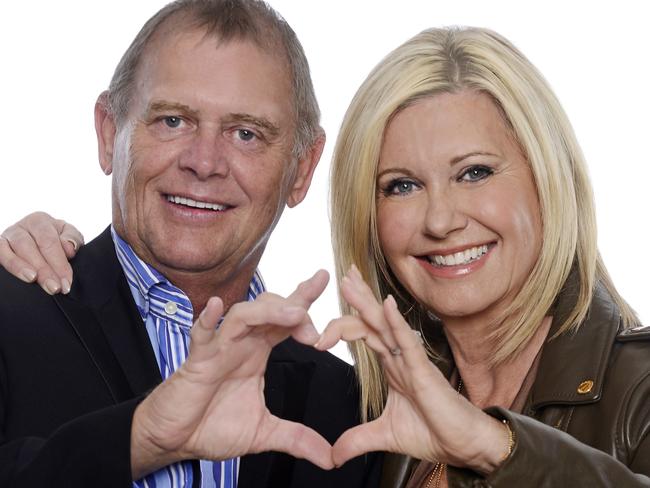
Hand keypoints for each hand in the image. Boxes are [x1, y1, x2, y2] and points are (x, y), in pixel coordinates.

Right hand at [0, 212, 83, 293]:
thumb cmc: (56, 241)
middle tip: (54, 287)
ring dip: (23, 267)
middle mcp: (22, 226)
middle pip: (32, 247)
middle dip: (44, 270)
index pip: (50, 242)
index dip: (59, 263)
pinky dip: (9, 264)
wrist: (39, 245)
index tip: (66, 282)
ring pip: (13, 250)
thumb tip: (69, 248)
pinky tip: (19, 275)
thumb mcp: (67, 236)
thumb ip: (72, 239)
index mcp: (40, 221)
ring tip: (33, 279)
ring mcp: (8, 236)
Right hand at [130, 270, 334, 477]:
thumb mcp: (263, 433)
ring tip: (293, 314)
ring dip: (268, 311)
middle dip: (294, 307)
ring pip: (243, 315)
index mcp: (258, 353)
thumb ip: (297, 439)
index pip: (285, 320)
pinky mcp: (197, 361)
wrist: (176, 440)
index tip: (324, 281)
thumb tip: (330, 457)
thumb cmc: (212, 426)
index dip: (303, 300)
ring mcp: (219, 348)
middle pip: (269, 308)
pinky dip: (206, 320)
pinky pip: (201, 335)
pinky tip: (213, 306)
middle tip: (315, 325)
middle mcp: (241, 344)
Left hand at [316, 266, 508, 474]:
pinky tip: (386, 304)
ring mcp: (412, 362)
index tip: (327, 314)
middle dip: (357, 298)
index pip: (365, 334)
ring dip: (366, 303)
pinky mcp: (424, 372)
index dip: (346, 321)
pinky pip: (407, 343)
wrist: (464, 446)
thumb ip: (357, 440)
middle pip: (372, 321)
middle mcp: (400, 358)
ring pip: (385, 325)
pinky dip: (395, 323)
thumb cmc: (434, 432)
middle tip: (342, 275)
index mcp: (392, 366)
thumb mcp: (385, 435)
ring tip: (350, 281)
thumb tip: (333, 456)